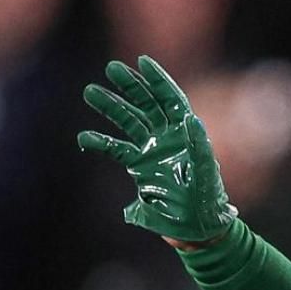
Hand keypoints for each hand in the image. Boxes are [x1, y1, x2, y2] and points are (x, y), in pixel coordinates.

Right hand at [77, 56, 234, 244]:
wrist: (196, 228)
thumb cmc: (206, 201)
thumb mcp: (206, 173)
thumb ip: (199, 146)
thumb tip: (190, 118)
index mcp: (187, 133)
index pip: (171, 100)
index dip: (158, 80)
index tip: (142, 61)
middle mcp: (169, 137)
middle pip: (147, 104)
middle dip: (130, 86)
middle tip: (111, 68)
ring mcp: (153, 150)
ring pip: (129, 122)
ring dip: (111, 106)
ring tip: (90, 91)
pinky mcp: (140, 168)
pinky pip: (117, 150)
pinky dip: (101, 142)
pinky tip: (84, 137)